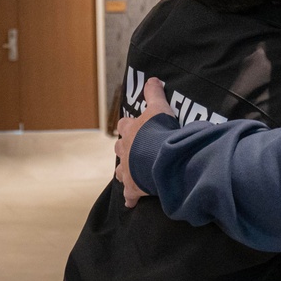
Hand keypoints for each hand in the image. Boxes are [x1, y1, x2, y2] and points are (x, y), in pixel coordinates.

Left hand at [115, 77, 174, 207]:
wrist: (160, 157)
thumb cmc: (159, 131)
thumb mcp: (159, 107)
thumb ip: (154, 93)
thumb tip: (153, 78)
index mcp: (130, 131)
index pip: (124, 125)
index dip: (128, 125)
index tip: (133, 126)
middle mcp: (124, 150)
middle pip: (120, 148)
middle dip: (126, 149)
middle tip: (136, 150)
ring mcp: (127, 170)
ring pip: (121, 171)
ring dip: (126, 171)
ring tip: (133, 174)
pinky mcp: (133, 187)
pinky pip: (130, 194)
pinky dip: (131, 197)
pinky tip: (132, 201)